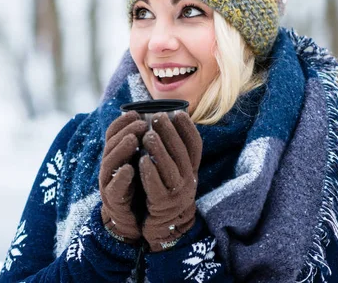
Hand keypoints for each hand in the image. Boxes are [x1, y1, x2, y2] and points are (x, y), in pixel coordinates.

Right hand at [99, 111, 147, 242]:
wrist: (131, 217)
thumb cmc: (138, 183)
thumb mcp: (140, 160)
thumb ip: (144, 143)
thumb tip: (158, 119)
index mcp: (116, 154)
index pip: (114, 133)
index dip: (122, 122)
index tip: (135, 112)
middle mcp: (109, 165)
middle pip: (111, 144)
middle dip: (125, 131)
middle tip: (141, 124)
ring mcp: (108, 182)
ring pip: (110, 162)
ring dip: (121, 150)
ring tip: (133, 140)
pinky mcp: (112, 199)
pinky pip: (114, 187)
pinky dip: (121, 178)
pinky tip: (129, 170)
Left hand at [139, 112, 201, 251]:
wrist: (165, 224)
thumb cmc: (167, 188)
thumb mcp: (176, 169)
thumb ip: (173, 149)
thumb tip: (168, 117)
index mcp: (191, 168)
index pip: (195, 145)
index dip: (188, 128)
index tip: (178, 112)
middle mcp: (188, 179)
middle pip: (181, 153)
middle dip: (170, 133)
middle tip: (158, 116)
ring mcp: (176, 193)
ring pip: (170, 168)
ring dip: (159, 150)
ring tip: (147, 135)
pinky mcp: (162, 204)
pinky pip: (157, 187)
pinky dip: (150, 172)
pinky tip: (141, 160)